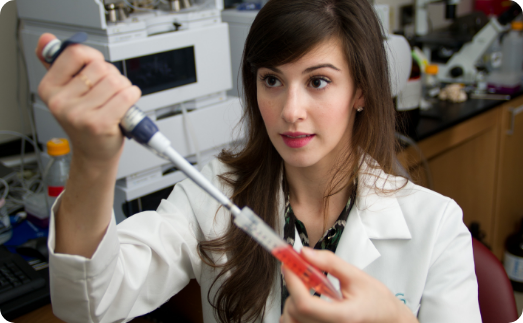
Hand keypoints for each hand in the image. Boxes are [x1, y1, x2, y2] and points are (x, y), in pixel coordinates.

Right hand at [36, 33, 140, 168]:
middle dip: (112, 75)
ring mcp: (79, 114)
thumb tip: (47, 39)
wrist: (94, 154)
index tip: (96, 67)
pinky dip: (133, 96)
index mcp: (49, 88)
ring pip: (116, 81)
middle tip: (108, 92)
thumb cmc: (85, 122)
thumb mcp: (68, 93)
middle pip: (101, 67)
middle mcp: (60, 101)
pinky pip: (126, 95)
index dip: (93, 57)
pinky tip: (126, 105)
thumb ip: (60, 65)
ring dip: (124, 88)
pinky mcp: (99, 124)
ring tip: (116, 101)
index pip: (75, 53)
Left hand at [280, 248, 417, 322]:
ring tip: (308, 289)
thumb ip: (330, 263)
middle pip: (295, 311)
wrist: (389, 320)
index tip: (289, 263)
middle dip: (293, 288)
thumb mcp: (357, 277)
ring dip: (293, 301)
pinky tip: (308, 302)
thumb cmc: (378, 302)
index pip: (304, 303)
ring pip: (291, 320)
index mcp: (342, 317)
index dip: (292, 281)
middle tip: (301, 272)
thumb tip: (305, 253)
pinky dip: (296, 312)